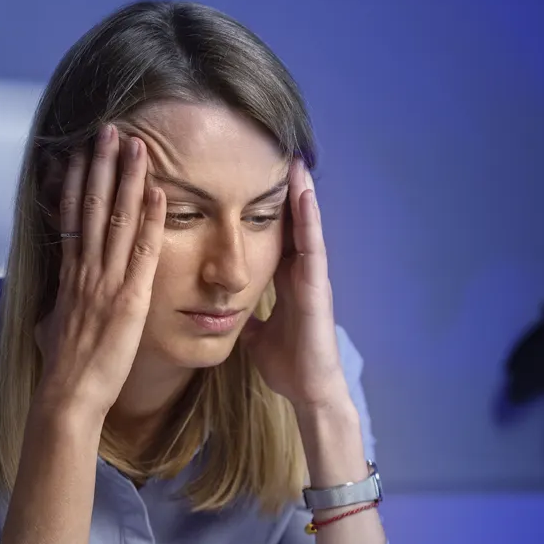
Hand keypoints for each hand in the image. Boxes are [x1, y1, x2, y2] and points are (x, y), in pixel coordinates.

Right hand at [34, 124, 165, 419]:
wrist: (69, 394)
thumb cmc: (66, 369)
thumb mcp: (56, 326)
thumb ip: (62, 305)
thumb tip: (57, 301)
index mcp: (70, 276)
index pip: (71, 217)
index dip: (76, 180)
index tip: (80, 151)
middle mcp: (85, 271)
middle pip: (92, 206)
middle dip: (101, 165)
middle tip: (110, 129)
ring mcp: (106, 283)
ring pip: (116, 219)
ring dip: (127, 179)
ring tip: (136, 144)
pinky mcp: (129, 300)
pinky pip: (141, 252)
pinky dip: (149, 220)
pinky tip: (157, 192)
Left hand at [240, 157, 348, 410]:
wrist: (307, 390)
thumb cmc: (287, 364)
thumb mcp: (256, 335)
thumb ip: (246, 317)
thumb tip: (225, 310)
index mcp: (283, 281)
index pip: (271, 236)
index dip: (262, 210)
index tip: (248, 181)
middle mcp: (298, 273)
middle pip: (290, 223)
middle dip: (284, 191)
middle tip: (274, 153)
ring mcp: (311, 277)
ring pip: (305, 226)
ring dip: (301, 193)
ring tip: (294, 159)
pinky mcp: (318, 286)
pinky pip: (312, 245)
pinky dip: (308, 218)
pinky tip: (304, 193)